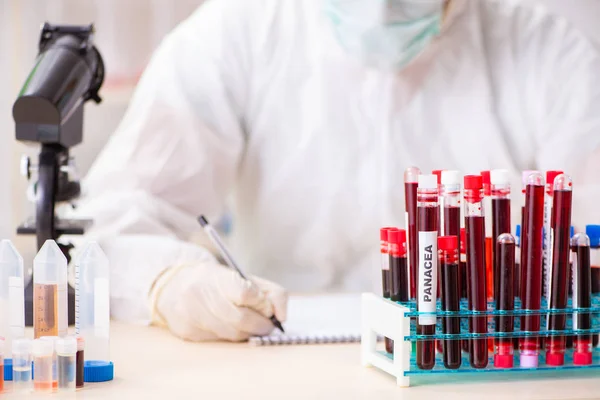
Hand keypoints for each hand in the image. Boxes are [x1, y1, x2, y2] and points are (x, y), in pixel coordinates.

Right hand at [154, 263, 287, 341]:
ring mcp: (192, 315)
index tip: (267, 306)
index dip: (261, 303)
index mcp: (216, 277)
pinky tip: (229, 327)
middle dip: (261, 325)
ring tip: (250, 325)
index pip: (245, 293)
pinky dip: (231, 336)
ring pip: (232, 334)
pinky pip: (219, 340)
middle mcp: (200, 295)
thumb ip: (269, 292)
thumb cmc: (216, 282)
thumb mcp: (243, 277)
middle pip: (241, 319)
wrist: (174, 286)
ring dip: (248, 333)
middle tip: (268, 324)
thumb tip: (282, 316)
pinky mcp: (188, 332)